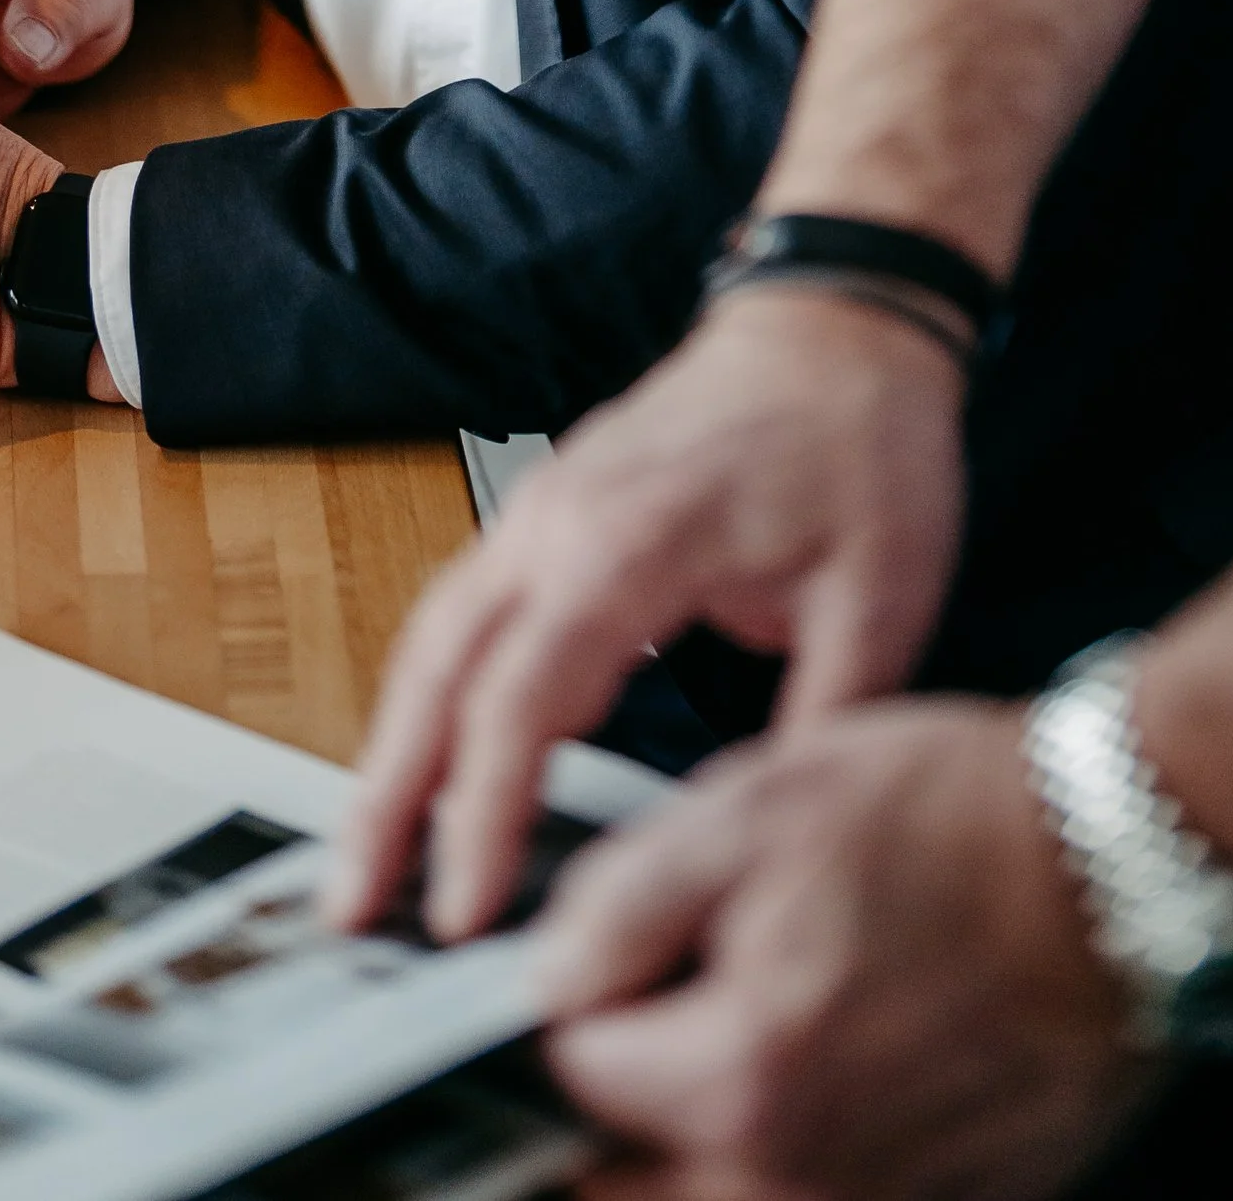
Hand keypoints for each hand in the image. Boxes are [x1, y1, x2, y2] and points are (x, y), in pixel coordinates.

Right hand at [330, 285, 967, 942]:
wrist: (839, 319)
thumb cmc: (861, 442)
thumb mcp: (880, 597)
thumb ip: (820, 727)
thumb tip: (763, 844)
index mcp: (632, 543)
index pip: (524, 699)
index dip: (485, 814)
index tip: (464, 914)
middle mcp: (557, 522)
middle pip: (436, 670)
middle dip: (387, 798)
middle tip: (351, 910)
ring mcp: (539, 509)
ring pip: (431, 640)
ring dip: (390, 752)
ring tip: (361, 866)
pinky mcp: (546, 513)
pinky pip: (461, 613)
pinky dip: (428, 698)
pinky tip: (424, 767)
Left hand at [532, 701, 1152, 1200]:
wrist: (1126, 861)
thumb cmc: (957, 816)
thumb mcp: (758, 803)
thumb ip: (622, 904)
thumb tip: (544, 981)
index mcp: (740, 1082)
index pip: (573, 1076)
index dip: (580, 998)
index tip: (623, 951)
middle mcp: (802, 1183)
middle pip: (631, 1185)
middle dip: (625, 1106)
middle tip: (660, 1015)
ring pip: (725, 1200)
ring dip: (704, 1141)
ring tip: (767, 1024)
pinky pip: (828, 1200)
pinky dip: (808, 1154)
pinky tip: (855, 1060)